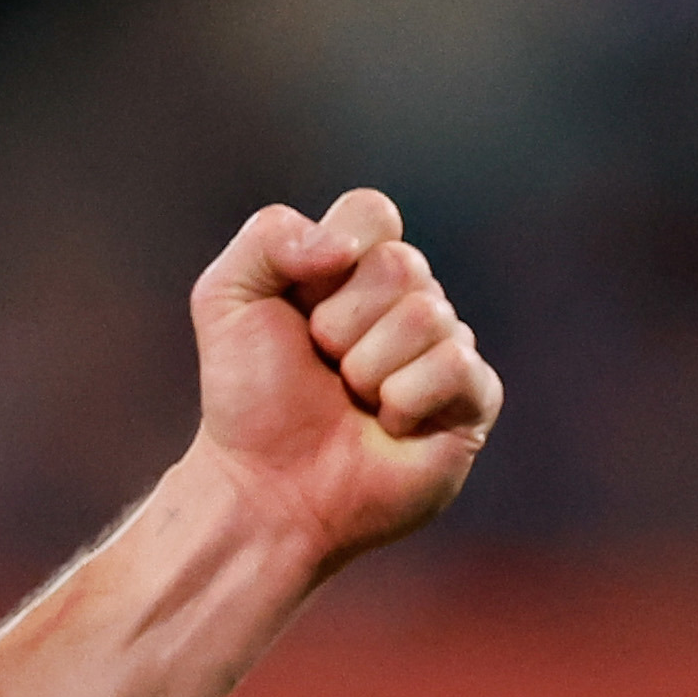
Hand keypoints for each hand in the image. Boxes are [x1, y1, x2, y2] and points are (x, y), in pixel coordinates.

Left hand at [187, 188, 501, 571]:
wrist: (268, 484)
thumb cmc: (249, 395)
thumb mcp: (225, 299)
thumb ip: (268, 239)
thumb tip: (344, 246)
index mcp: (348, 268)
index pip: (373, 212)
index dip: (343, 241)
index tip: (304, 288)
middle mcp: (402, 301)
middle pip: (401, 264)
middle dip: (340, 321)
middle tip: (321, 362)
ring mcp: (442, 348)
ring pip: (430, 315)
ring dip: (367, 366)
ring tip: (350, 398)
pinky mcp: (472, 400)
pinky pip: (458, 366)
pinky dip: (405, 398)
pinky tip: (388, 424)